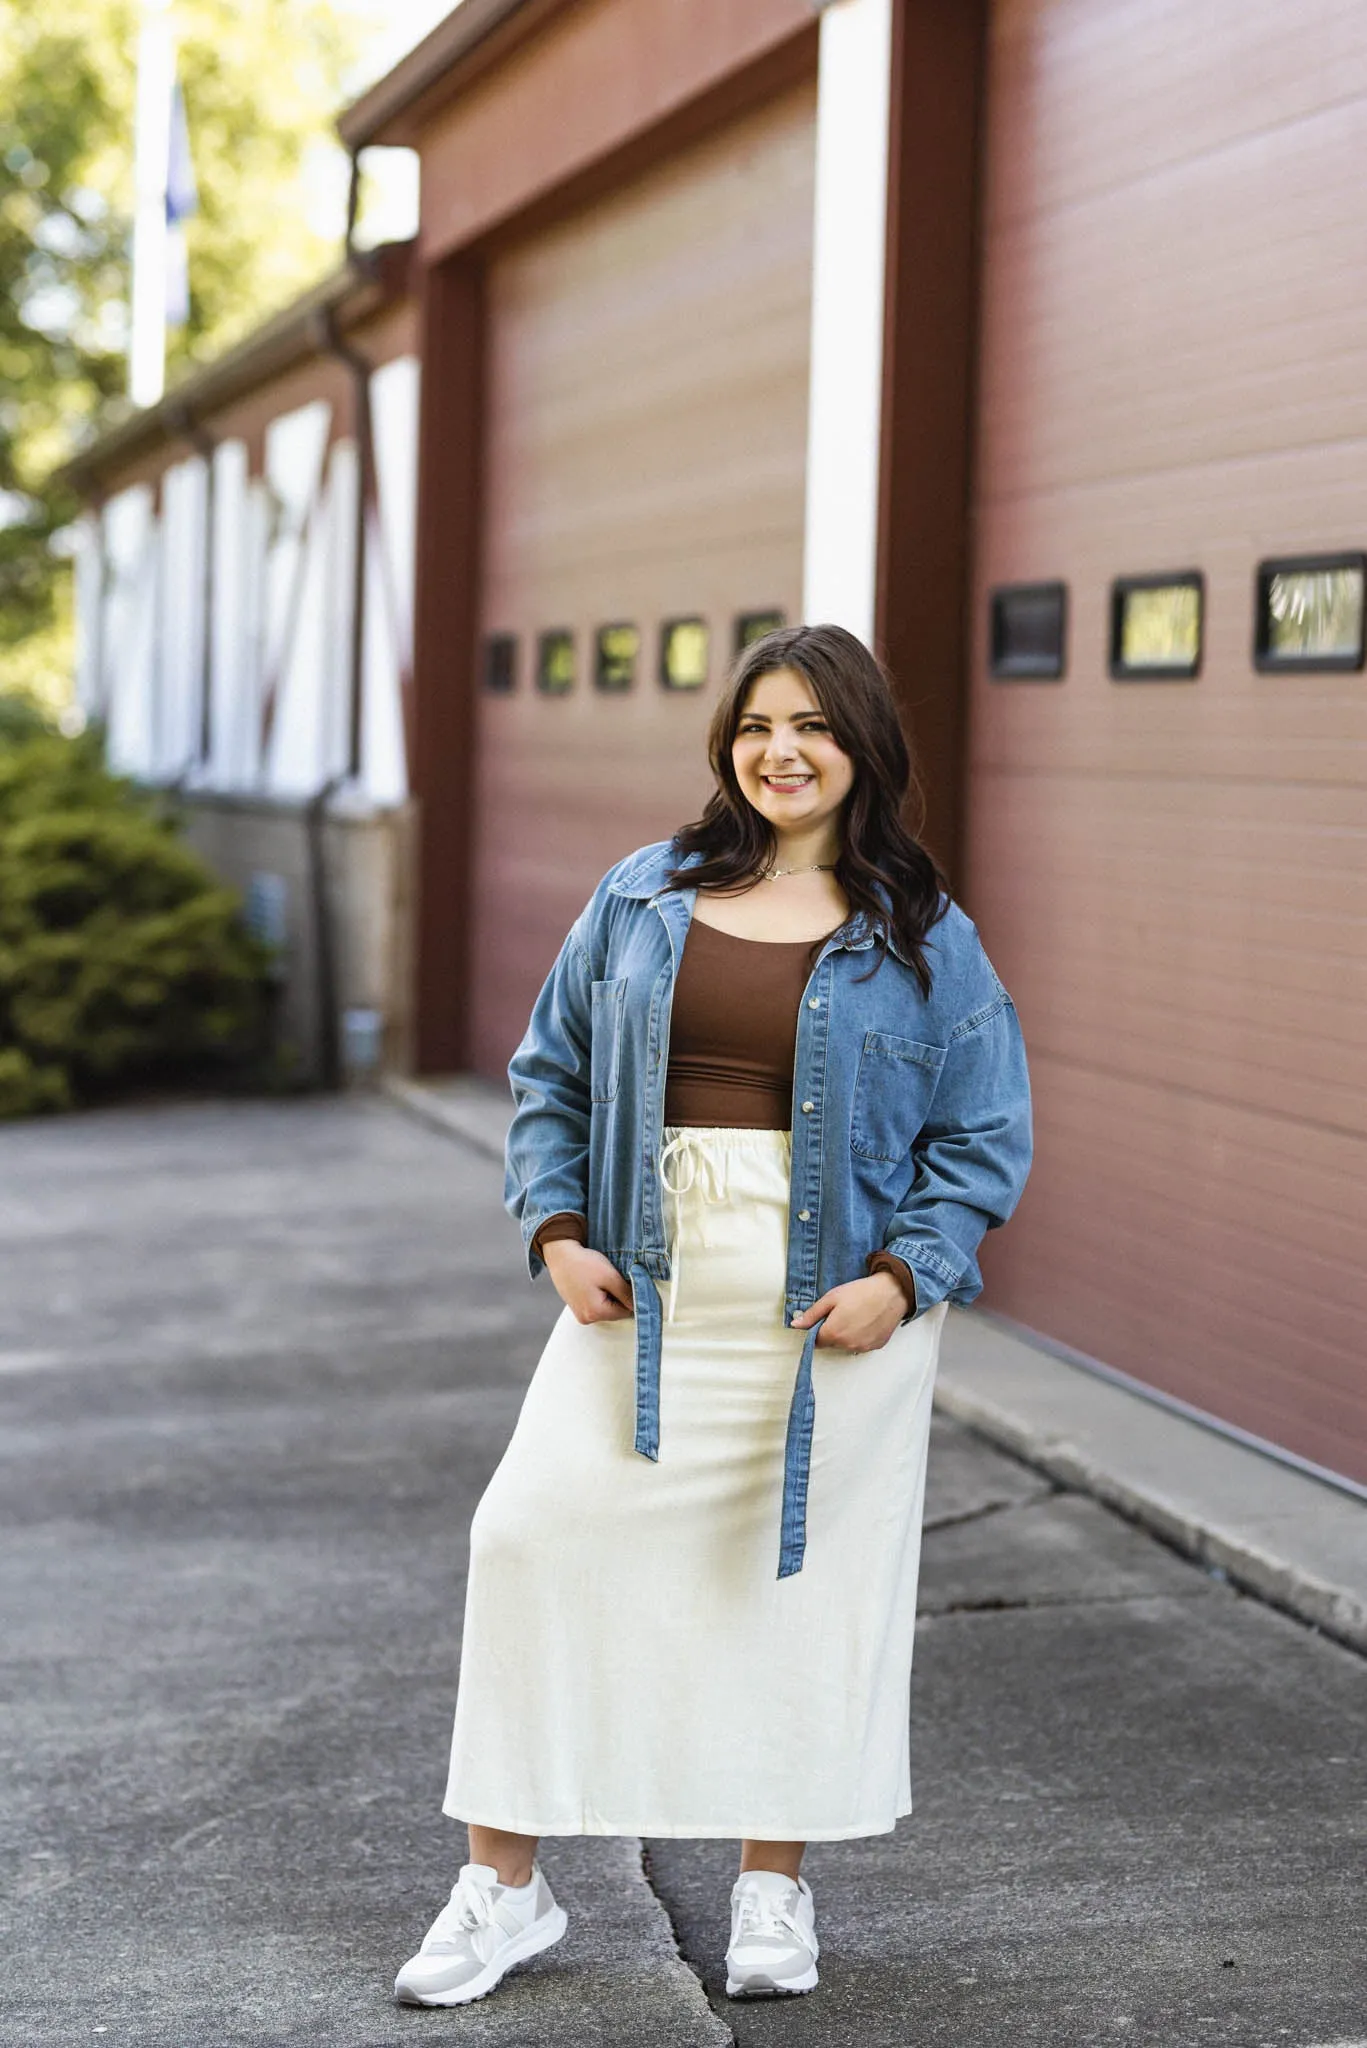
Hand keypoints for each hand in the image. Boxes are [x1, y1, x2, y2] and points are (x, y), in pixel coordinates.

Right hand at [543, 1239, 634, 1323]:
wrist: (560, 1255)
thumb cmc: (584, 1264)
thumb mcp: (610, 1276)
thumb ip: (627, 1293)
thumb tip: (640, 1305)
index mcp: (595, 1313)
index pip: (626, 1311)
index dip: (630, 1296)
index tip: (626, 1281)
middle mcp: (587, 1319)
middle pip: (615, 1312)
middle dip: (618, 1296)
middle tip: (613, 1278)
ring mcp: (580, 1314)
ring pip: (606, 1308)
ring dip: (609, 1295)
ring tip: (601, 1279)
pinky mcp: (577, 1308)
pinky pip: (596, 1305)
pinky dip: (599, 1295)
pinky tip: (594, 1282)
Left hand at [791, 1271, 905, 1352]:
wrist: (892, 1292)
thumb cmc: (861, 1292)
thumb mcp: (832, 1298)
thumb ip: (812, 1314)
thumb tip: (795, 1325)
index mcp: (833, 1334)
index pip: (815, 1341)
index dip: (817, 1329)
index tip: (824, 1318)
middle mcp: (847, 1345)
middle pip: (831, 1343)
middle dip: (832, 1331)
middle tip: (842, 1312)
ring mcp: (862, 1347)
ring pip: (846, 1345)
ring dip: (846, 1335)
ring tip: (856, 1315)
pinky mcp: (875, 1346)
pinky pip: (861, 1344)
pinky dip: (861, 1336)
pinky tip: (867, 1321)